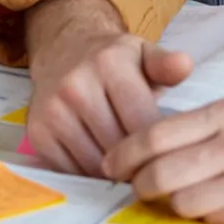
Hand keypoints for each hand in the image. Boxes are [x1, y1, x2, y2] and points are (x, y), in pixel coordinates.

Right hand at [24, 0, 193, 175]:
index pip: (142, 125)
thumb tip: (186, 65)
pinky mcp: (37, 132)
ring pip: (95, 166)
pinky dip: (89, 174)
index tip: (169, 156)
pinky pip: (71, 171)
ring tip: (126, 164)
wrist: (63, 49)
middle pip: (119, 149)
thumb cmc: (112, 60)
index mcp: (108, 64)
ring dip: (114, 173)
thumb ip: (165, 65)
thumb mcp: (142, 53)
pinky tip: (100, 161)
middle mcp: (76, 85)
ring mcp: (53, 110)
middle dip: (138, 163)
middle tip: (150, 166)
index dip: (160, 148)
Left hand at [105, 93, 223, 223]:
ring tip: (168, 200)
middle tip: (131, 188)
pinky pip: (218, 221)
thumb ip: (214, 124)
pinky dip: (205, 218)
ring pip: (183, 203)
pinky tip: (207, 210)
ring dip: (169, 205)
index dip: (125, 153)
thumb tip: (168, 144)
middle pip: (161, 174)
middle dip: (137, 184)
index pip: (157, 135)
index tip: (111, 162)